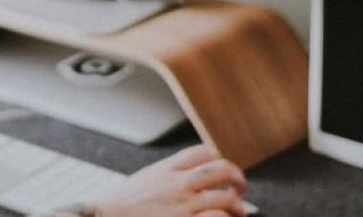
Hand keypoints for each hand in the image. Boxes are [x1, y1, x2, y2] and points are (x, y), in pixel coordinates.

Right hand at [88, 145, 246, 216]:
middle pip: (221, 169)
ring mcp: (182, 205)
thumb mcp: (145, 178)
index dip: (219, 159)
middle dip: (237, 178)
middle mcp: (177, 184)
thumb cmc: (123, 204)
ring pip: (225, 197)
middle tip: (239, 188)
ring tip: (238, 212)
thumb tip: (186, 170)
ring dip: (237, 206)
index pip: (203, 152)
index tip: (223, 171)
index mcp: (167, 169)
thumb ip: (166, 173)